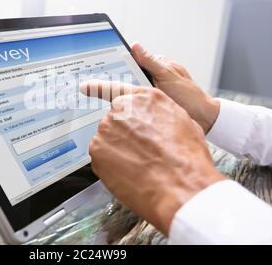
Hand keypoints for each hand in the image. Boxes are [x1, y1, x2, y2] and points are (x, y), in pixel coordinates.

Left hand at [80, 80, 224, 234]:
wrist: (179, 185)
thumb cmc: (186, 158)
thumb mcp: (182, 123)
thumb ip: (159, 115)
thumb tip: (154, 121)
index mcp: (144, 98)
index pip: (116, 89)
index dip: (99, 88)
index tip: (85, 87)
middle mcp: (122, 108)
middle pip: (115, 121)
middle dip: (124, 136)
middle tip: (141, 153)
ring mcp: (107, 128)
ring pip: (108, 139)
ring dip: (118, 150)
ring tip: (140, 164)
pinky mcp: (96, 148)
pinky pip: (101, 156)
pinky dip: (110, 165)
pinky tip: (130, 172)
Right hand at [131, 43, 219, 133]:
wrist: (202, 117)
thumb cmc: (189, 95)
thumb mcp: (167, 76)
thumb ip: (151, 62)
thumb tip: (136, 46)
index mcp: (159, 65)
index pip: (136, 59)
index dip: (123, 63)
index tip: (113, 69)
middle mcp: (155, 76)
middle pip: (132, 76)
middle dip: (127, 82)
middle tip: (124, 89)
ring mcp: (154, 89)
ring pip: (134, 90)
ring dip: (131, 95)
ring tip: (130, 100)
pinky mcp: (153, 102)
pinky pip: (139, 101)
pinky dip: (136, 104)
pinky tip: (135, 108)